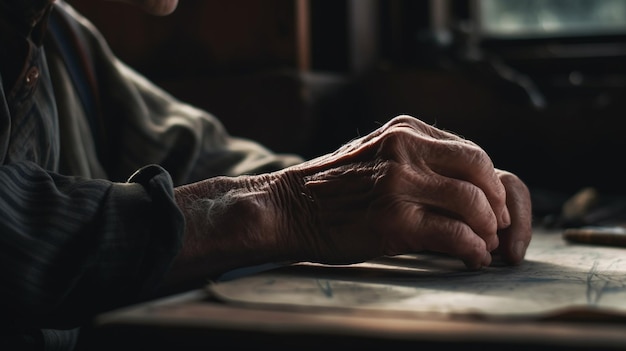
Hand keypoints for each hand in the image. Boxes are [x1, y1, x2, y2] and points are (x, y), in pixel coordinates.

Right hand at [170, 115, 532, 288]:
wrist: (288, 208)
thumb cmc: (333, 187)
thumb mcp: (377, 153)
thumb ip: (418, 158)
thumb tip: (466, 185)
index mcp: (405, 131)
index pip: (471, 152)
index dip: (491, 183)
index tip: (494, 205)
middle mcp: (405, 149)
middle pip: (479, 170)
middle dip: (498, 203)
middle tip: (498, 226)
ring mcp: (398, 183)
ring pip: (472, 202)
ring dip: (488, 229)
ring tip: (485, 245)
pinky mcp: (393, 221)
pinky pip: (454, 234)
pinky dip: (472, 249)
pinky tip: (472, 258)